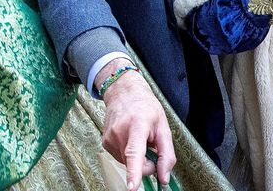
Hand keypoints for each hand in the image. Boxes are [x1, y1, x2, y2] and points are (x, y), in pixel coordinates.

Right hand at [99, 60, 175, 190]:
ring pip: (128, 163)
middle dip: (147, 164)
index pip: (134, 152)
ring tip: (139, 138)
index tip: (132, 187)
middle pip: (135, 164)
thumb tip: (164, 178)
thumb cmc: (145, 107)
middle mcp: (120, 132)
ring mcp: (110, 138)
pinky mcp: (105, 143)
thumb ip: (167, 154)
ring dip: (137, 157)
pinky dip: (129, 153)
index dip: (134, 172)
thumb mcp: (163, 126)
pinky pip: (121, 158)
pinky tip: (130, 138)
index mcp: (137, 125)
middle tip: (152, 147)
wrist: (124, 92)